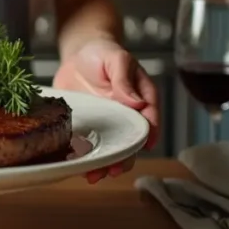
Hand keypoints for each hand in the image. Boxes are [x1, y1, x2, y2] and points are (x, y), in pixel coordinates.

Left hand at [52, 38, 159, 183]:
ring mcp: (107, 123)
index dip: (148, 134)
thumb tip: (137, 103)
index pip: (150, 118)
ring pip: (111, 148)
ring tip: (94, 176)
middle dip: (124, 158)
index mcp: (141, 98)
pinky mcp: (89, 126)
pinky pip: (89, 144)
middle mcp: (126, 115)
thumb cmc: (102, 53)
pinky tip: (77, 166)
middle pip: (130, 141)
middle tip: (114, 169)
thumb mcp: (116, 59)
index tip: (144, 147)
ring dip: (104, 164)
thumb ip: (124, 79)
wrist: (77, 54)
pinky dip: (85, 156)